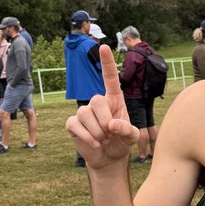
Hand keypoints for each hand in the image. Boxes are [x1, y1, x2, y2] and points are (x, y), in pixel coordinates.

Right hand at [66, 45, 138, 166]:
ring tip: (103, 140)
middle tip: (111, 134)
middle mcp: (97, 102)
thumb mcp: (131, 137)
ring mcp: (83, 112)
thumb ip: (128, 130)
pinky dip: (87, 136)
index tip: (103, 46)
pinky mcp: (73, 123)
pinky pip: (75, 124)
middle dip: (105, 121)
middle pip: (96, 101)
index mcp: (114, 100)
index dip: (107, 62)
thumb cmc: (121, 142)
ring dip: (97, 132)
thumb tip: (112, 125)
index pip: (110, 78)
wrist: (108, 158)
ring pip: (85, 114)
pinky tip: (95, 144)